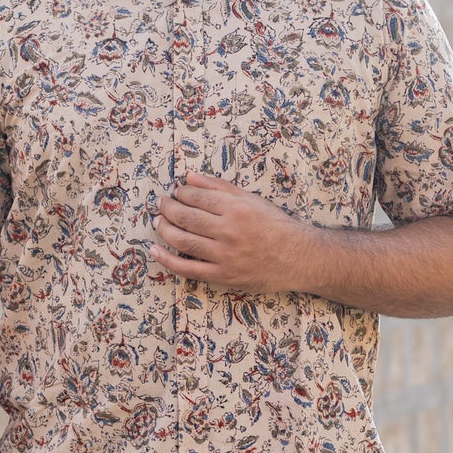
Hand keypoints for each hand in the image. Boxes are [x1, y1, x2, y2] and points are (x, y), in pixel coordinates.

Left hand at [152, 171, 318, 292]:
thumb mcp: (250, 199)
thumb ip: (218, 187)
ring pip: (183, 241)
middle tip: (161, 204)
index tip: (175, 192)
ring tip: (158, 221)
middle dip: (168, 208)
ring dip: (164, 229)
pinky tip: (155, 250)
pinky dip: (168, 260)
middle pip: (185, 218)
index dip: (181, 193)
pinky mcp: (223, 276)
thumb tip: (189, 176)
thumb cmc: (275, 225)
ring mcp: (224, 255)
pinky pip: (188, 269)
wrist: (298, 257)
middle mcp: (228, 231)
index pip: (196, 198)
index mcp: (236, 208)